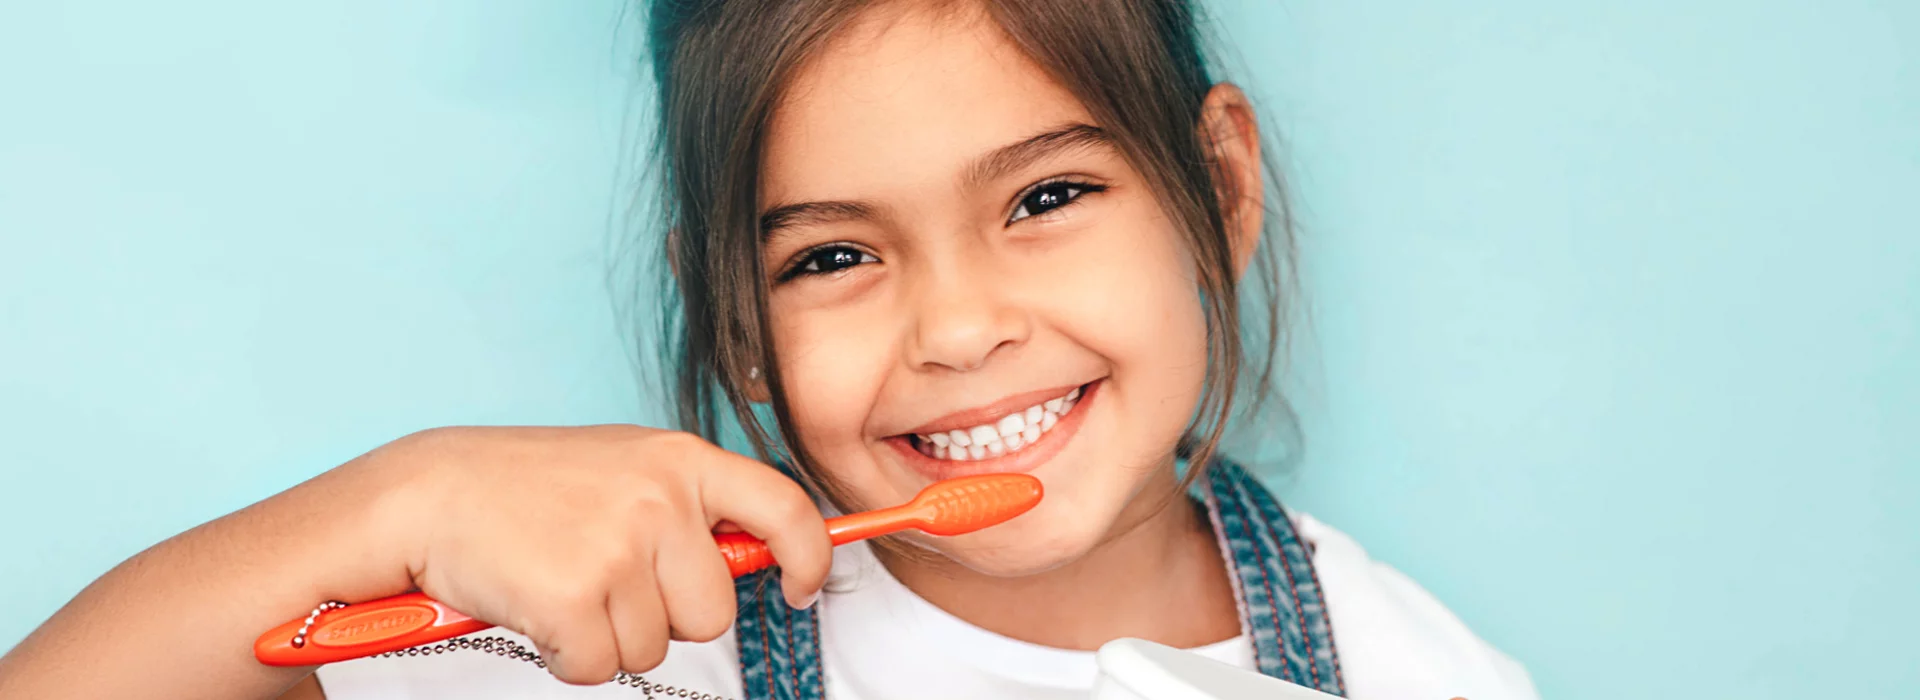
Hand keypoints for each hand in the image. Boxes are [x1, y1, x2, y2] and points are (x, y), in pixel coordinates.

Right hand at [370, 425, 831, 683]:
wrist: (428, 494)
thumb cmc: (526, 487)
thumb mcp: (625, 469)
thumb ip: (691, 506)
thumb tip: (765, 557)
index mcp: (681, 460)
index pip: (784, 509)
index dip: (809, 557)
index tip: (802, 587)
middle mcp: (660, 499)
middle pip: (712, 613)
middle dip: (664, 617)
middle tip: (605, 579)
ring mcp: (619, 548)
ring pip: (652, 648)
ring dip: (606, 635)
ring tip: (562, 583)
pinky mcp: (575, 597)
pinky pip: (597, 667)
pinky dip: (565, 654)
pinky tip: (537, 607)